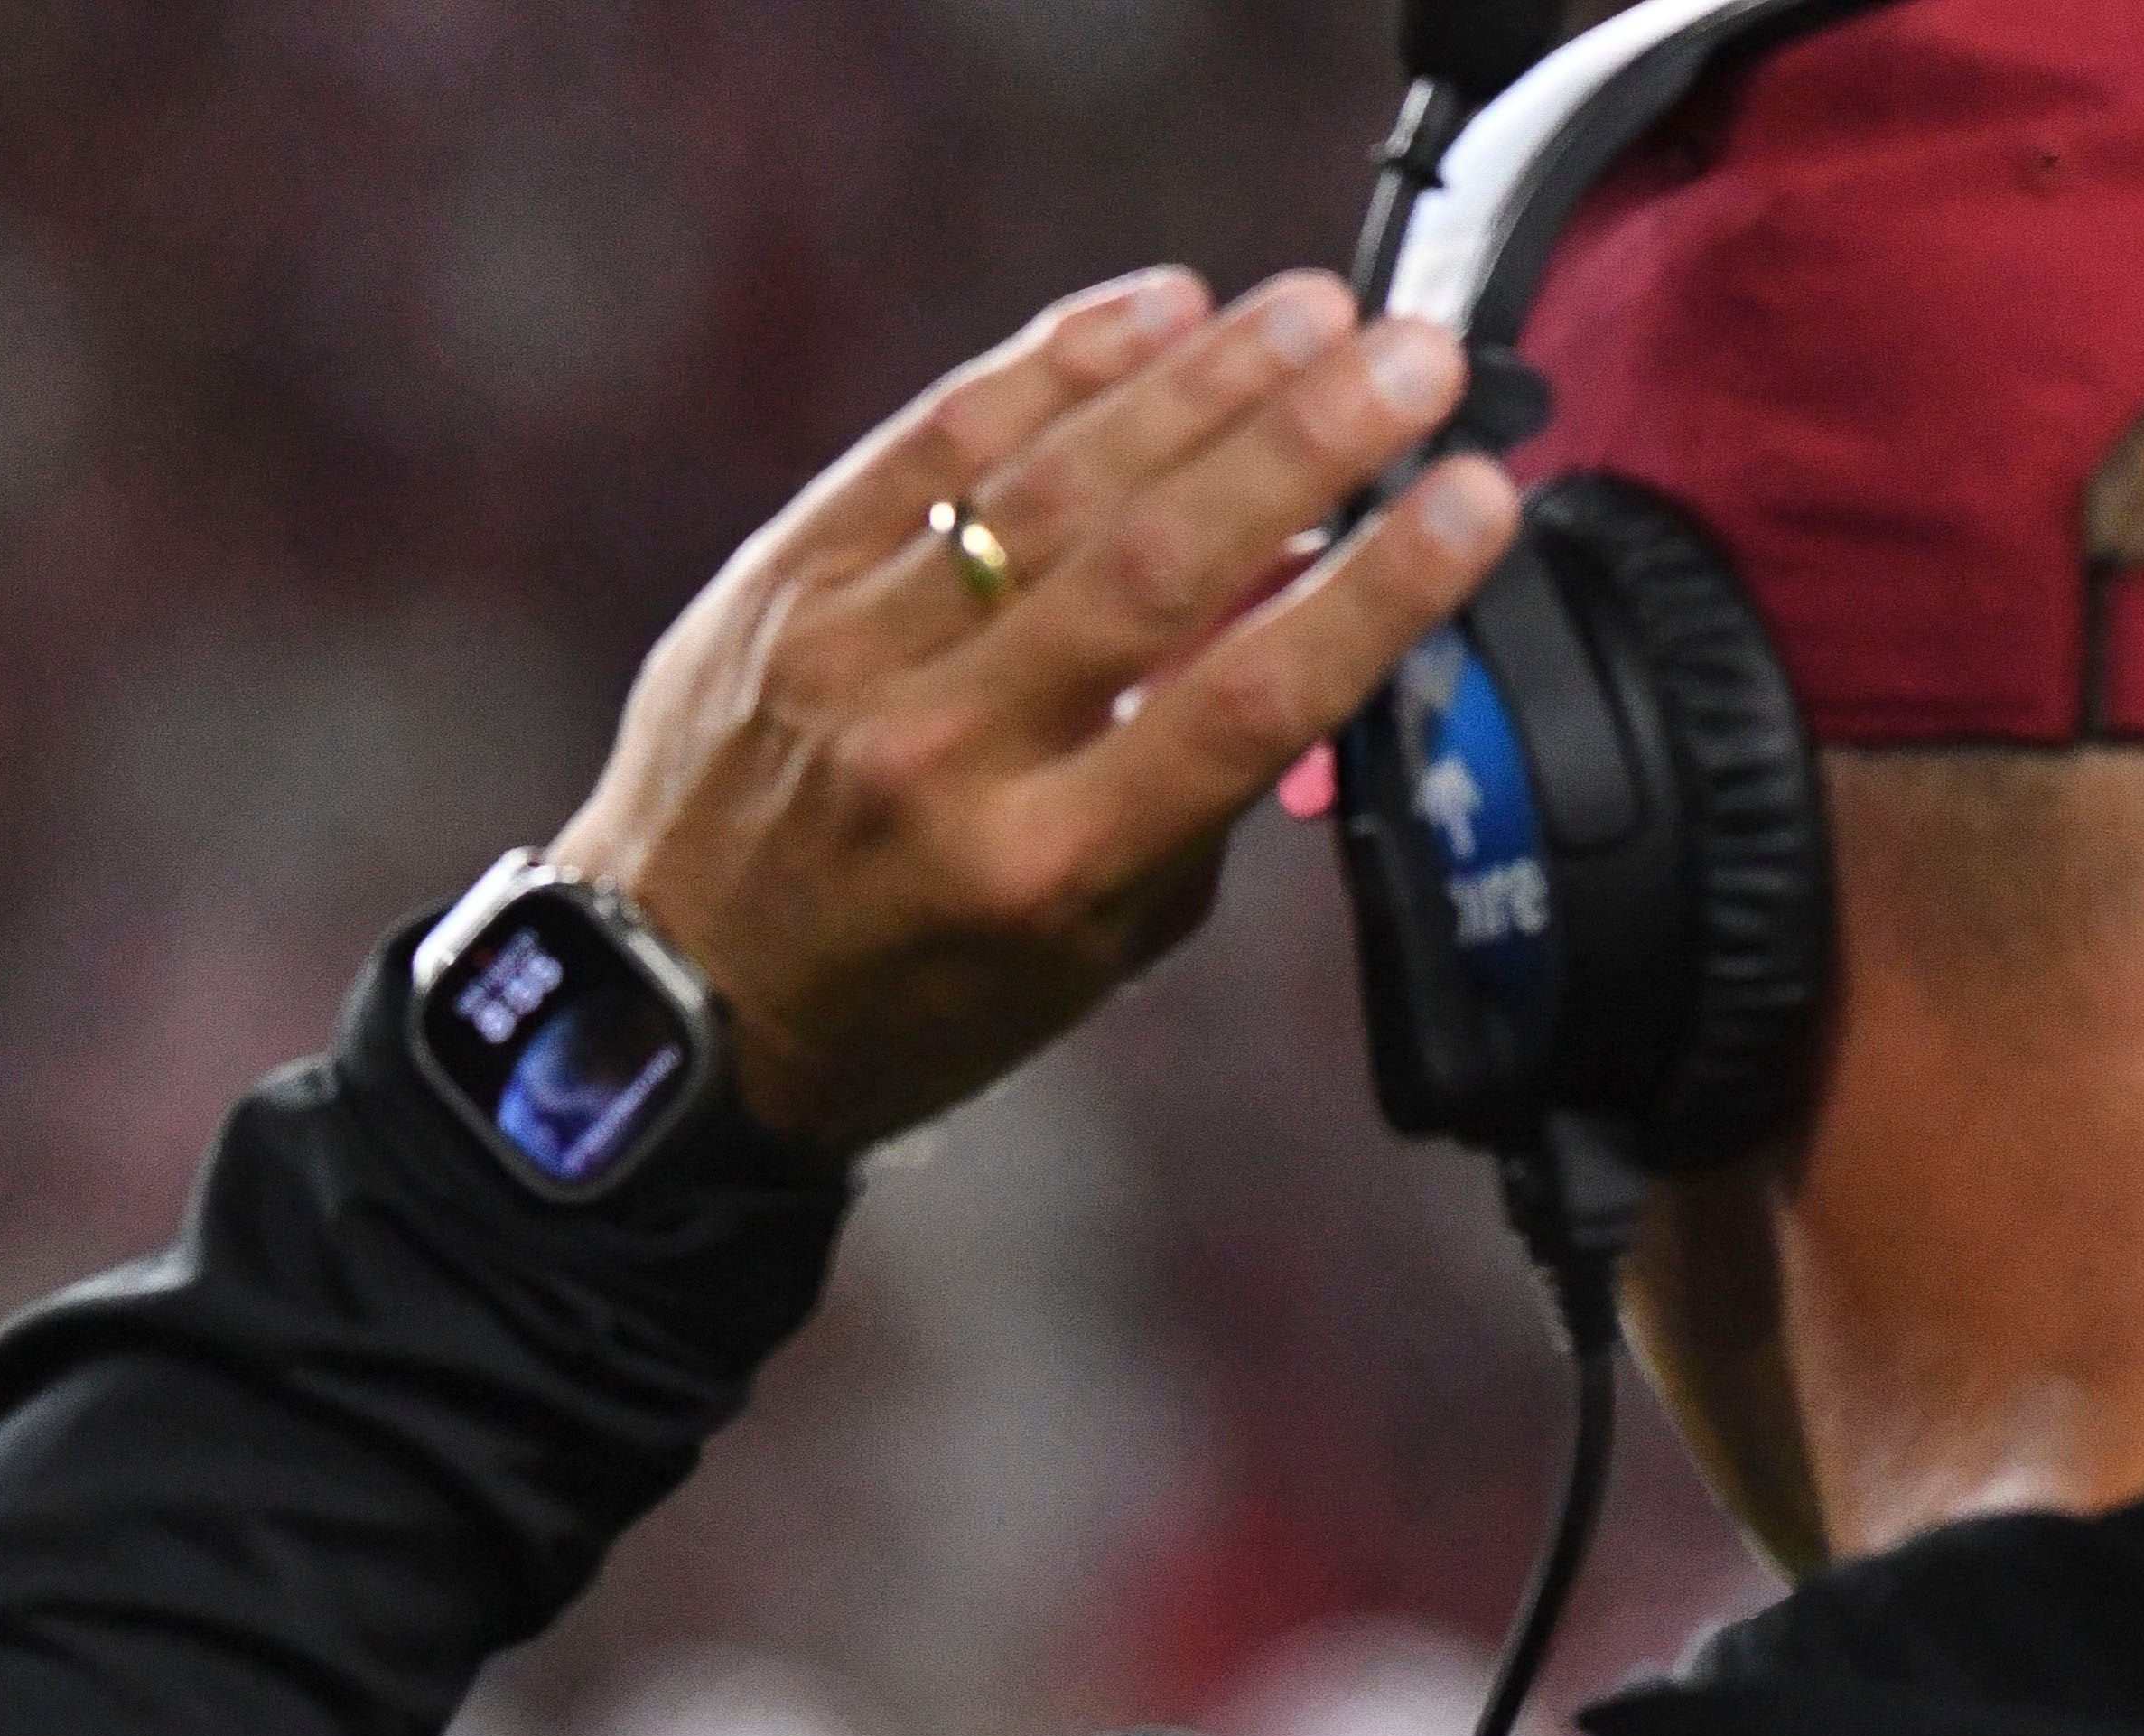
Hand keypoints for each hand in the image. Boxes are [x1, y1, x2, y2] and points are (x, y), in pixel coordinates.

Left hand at [551, 268, 1521, 1157]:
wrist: (671, 1013)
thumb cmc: (907, 994)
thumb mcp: (1084, 950)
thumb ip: (1199, 797)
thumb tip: (1313, 617)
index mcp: (1038, 869)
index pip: (1245, 703)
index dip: (1376, 589)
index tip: (1472, 497)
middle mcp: (942, 756)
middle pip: (1158, 564)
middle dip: (1304, 444)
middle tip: (1409, 361)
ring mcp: (849, 660)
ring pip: (1047, 485)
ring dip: (1198, 383)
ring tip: (1310, 316)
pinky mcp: (779, 586)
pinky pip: (929, 447)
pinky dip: (1048, 369)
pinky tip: (1153, 314)